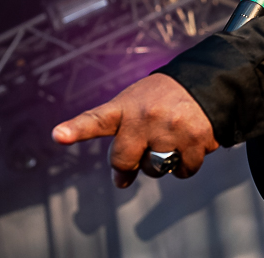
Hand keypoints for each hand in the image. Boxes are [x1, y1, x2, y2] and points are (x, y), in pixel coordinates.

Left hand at [51, 74, 218, 187]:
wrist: (204, 82)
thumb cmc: (163, 97)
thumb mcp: (136, 102)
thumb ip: (122, 136)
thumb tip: (121, 182)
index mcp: (126, 106)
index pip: (96, 119)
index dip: (76, 128)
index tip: (59, 135)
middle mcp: (146, 116)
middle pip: (124, 161)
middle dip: (130, 165)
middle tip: (138, 157)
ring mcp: (170, 128)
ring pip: (156, 170)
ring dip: (162, 163)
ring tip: (171, 138)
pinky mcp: (195, 138)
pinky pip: (183, 171)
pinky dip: (186, 165)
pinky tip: (189, 144)